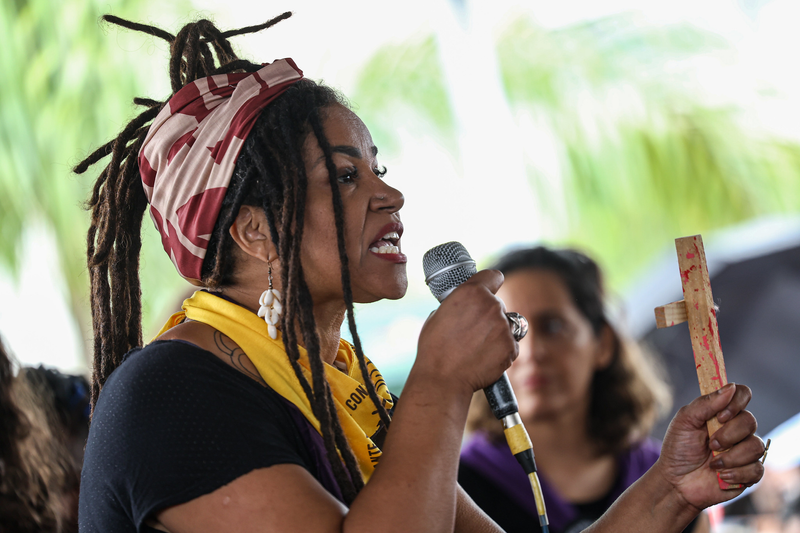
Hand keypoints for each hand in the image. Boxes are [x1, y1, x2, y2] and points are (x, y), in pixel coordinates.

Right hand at [416, 269, 517, 393]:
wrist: (442, 379)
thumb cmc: (434, 348)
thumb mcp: (439, 314)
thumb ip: (459, 304)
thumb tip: (466, 306)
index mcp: (471, 292)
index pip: (493, 276)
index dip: (491, 283)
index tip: (490, 290)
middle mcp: (491, 305)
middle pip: (498, 304)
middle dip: (489, 315)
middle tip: (473, 332)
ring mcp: (503, 326)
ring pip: (505, 324)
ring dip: (496, 332)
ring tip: (477, 347)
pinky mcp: (511, 346)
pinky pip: (511, 344)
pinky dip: (501, 350)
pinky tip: (484, 358)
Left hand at [655, 383, 764, 510]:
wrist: (676, 481)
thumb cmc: (679, 448)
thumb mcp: (684, 421)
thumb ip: (705, 404)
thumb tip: (730, 388)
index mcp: (721, 412)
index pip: (742, 394)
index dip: (737, 401)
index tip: (720, 416)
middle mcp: (737, 429)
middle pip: (750, 421)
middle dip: (729, 435)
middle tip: (710, 444)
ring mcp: (745, 450)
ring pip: (756, 446)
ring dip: (732, 456)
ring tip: (713, 462)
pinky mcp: (749, 472)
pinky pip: (757, 469)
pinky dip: (737, 473)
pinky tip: (721, 475)